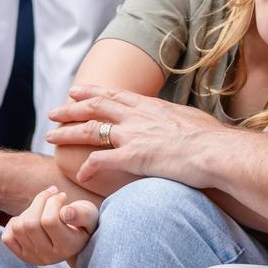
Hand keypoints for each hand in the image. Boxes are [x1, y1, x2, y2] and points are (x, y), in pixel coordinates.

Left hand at [1, 186, 99, 266]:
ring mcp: (33, 257)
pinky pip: (7, 237)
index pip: (49, 221)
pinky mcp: (22, 255)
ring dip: (28, 210)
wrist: (76, 240)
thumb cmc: (83, 222)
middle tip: (51, 195)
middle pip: (31, 224)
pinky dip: (14, 223)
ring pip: (18, 228)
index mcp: (67, 247)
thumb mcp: (89, 215)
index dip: (53, 201)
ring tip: (42, 207)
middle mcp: (49, 257)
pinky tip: (30, 219)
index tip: (62, 195)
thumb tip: (64, 213)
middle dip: (39, 201)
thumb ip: (80, 214)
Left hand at [46, 84, 228, 188]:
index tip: (75, 91)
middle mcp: (136, 116)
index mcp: (149, 106)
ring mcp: (133, 135)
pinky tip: (79, 175)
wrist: (217, 150)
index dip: (91, 92)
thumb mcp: (189, 120)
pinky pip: (101, 161)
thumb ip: (174, 120)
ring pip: (90, 129)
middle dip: (70, 109)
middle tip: (53, 112)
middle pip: (94, 107)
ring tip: (50, 138)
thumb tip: (175, 122)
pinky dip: (87, 168)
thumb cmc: (211, 139)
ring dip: (68, 133)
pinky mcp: (133, 157)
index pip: (113, 94)